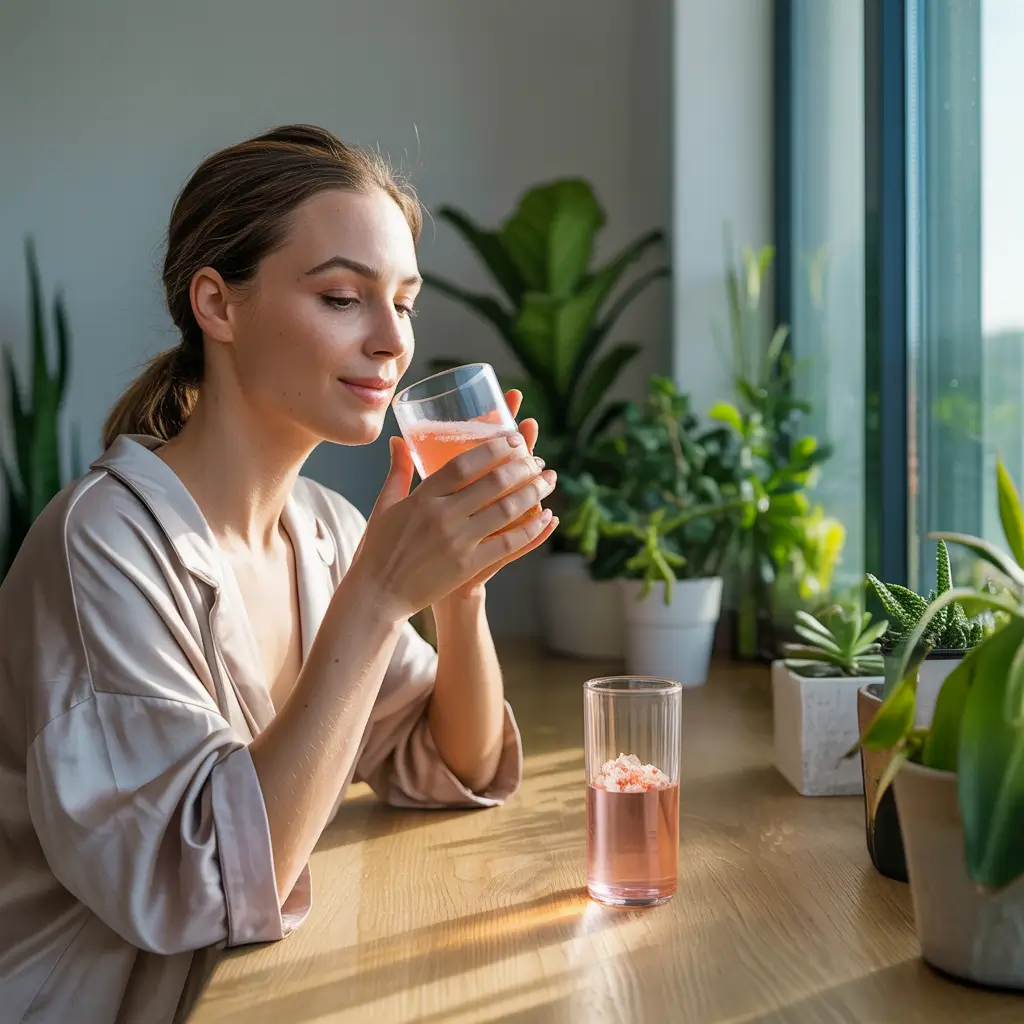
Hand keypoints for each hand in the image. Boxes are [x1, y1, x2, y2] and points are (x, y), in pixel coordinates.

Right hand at [348, 417, 557, 621]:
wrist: (378, 594)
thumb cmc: (378, 548)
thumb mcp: (384, 505)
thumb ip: (397, 470)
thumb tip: (398, 441)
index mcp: (422, 497)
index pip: (464, 463)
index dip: (494, 448)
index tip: (515, 439)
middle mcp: (441, 516)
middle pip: (492, 483)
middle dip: (522, 467)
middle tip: (537, 460)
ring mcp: (457, 542)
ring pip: (506, 510)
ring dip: (532, 493)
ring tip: (548, 481)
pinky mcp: (468, 566)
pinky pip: (508, 543)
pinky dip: (530, 529)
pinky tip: (545, 518)